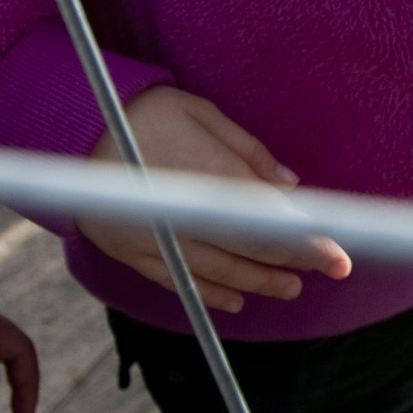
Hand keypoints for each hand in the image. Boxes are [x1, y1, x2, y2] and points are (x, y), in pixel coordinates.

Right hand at [78, 87, 351, 312]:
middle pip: (249, 250)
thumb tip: (289, 184)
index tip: (340, 256)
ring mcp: (156, 238)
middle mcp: (185, 215)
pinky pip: (177, 281)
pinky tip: (235, 299)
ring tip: (289, 287)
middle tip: (329, 271)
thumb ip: (248, 152)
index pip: (270, 220)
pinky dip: (209, 292)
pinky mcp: (131, 251)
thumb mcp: (204, 114)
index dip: (308, 242)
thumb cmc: (147, 112)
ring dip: (257, 281)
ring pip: (217, 271)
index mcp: (209, 177)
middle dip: (293, 262)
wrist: (73, 128)